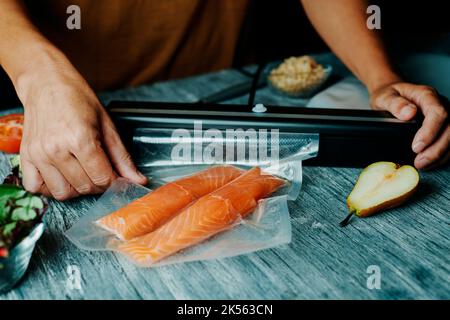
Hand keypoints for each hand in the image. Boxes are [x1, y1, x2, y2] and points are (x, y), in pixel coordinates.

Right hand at [16, 65, 146, 199]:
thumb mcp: (107, 125)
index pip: (103, 178)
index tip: (117, 178)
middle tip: (102, 172)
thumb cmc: (77, 98)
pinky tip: (62, 177)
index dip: (115, 182)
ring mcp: (39, 154)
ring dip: (77, 189)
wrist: (46, 82)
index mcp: (80, 139)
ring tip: (83, 174)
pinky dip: (51, 188)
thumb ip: (122, 157)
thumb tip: (138, 180)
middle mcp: (57, 149)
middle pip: (85, 187)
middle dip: (99, 185)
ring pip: (62, 192)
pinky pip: (36, 188)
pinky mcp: (26, 156)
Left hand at [370, 82, 448, 169]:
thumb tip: (409, 113)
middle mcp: (440, 104)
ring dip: (440, 154)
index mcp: (426, 95)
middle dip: (436, 148)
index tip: (416, 147)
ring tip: (423, 165)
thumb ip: (395, 104)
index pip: (438, 113)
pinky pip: (449, 141)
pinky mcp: (443, 126)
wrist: (391, 95)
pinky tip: (430, 163)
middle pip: (449, 128)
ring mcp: (444, 116)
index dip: (430, 132)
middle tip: (419, 162)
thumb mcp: (384, 97)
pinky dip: (442, 154)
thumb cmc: (388, 95)